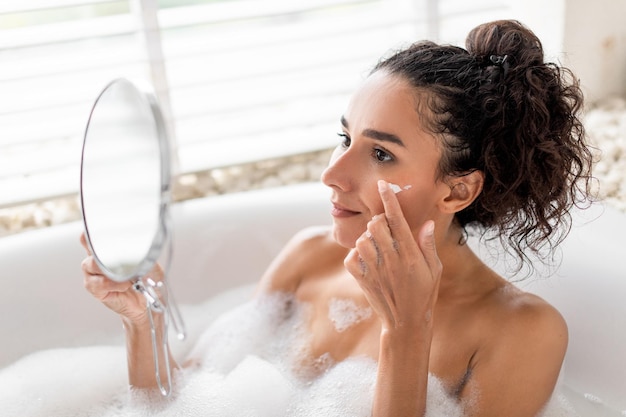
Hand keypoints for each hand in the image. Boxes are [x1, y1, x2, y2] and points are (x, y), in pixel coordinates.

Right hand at [80, 232, 158, 323]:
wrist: (149, 303)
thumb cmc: (147, 280)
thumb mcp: (150, 261)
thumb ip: (142, 251)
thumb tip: (141, 243)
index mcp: (109, 248)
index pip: (96, 233)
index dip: (94, 227)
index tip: (102, 223)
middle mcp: (98, 259)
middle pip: (87, 243)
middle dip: (98, 244)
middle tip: (114, 248)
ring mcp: (94, 274)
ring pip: (91, 264)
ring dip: (110, 268)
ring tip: (128, 275)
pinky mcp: (95, 289)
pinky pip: (98, 283)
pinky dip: (113, 283)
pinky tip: (125, 285)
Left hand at [344, 180, 441, 330]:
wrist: (405, 324)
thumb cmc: (423, 295)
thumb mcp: (433, 270)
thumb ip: (427, 246)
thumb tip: (426, 222)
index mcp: (410, 255)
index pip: (397, 220)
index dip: (389, 200)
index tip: (383, 185)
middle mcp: (391, 260)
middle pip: (376, 225)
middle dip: (379, 222)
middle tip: (386, 231)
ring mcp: (375, 271)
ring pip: (361, 239)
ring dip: (367, 238)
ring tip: (376, 248)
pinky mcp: (362, 280)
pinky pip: (351, 258)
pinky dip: (355, 256)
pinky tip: (367, 261)